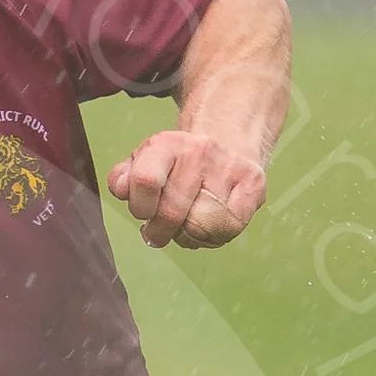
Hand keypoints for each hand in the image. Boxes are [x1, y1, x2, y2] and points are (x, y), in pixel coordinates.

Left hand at [107, 130, 264, 249]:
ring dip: (189, 236)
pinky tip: (211, 224)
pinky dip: (215, 236)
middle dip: (161, 231)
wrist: (227, 139)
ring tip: (188, 224)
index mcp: (166, 144)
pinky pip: (229, 230)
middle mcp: (199, 151)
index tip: (144, 213)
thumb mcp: (145, 163)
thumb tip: (121, 189)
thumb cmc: (178, 163)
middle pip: (172, 214)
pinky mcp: (254, 185)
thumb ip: (123, 178)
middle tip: (161, 229)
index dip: (140, 208)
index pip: (145, 181)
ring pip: (200, 227)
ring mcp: (229, 167)